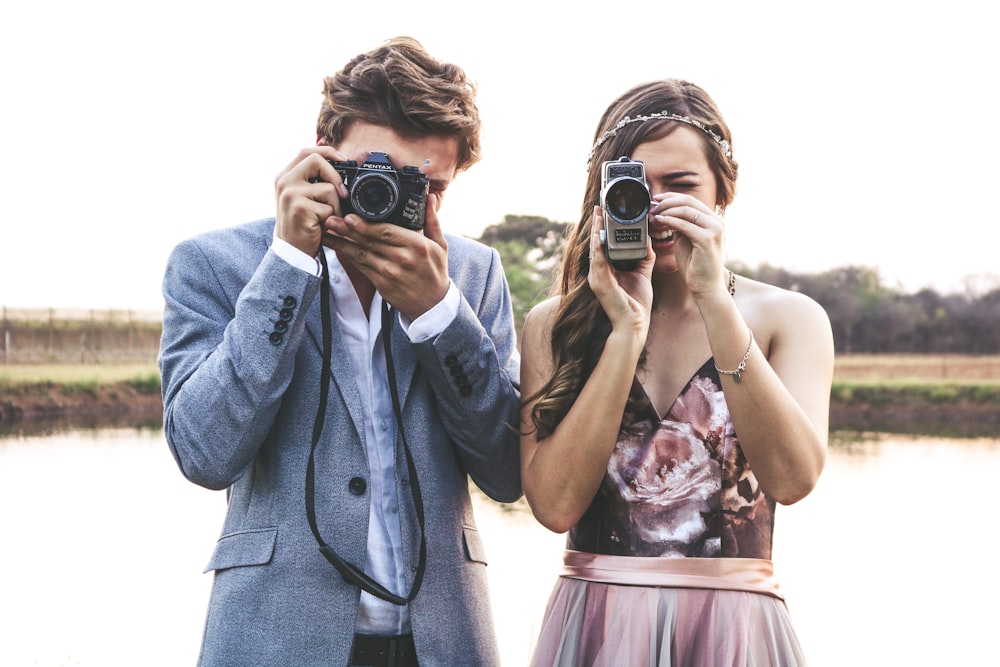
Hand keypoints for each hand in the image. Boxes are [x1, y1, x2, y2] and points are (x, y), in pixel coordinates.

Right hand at [273, 146, 349, 255]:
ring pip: (328, 188)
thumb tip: (339, 162)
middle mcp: (284, 181)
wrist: (292, 252)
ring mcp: (291, 194)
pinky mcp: (300, 208)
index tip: (344, 159)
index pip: (307, 151)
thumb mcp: (303, 198)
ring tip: (327, 218)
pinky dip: (332, 219)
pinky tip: (322, 226)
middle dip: (335, 175)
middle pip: (316, 160)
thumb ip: (314, 181)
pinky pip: (329, 207)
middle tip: (343, 193)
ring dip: (336, 206)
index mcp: (285, 176)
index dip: (327, 152)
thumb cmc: (303, 225)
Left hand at [324, 192, 449, 320]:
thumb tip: (428, 198)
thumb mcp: (440, 245)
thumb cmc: (435, 273)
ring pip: (361, 254)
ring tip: (327, 231)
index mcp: (416, 245)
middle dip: (348, 230)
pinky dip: (347, 255)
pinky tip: (336, 246)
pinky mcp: (381, 284)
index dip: (366, 224)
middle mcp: (402, 259)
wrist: (433, 305)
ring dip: (342, 242)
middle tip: (330, 219)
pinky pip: (360, 266)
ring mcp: (390, 273)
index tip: (350, 216)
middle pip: (370, 241)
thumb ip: (432, 220)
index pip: (387, 231)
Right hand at [589, 206, 653, 337]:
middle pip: (595, 244)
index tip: (605, 211)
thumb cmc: (636, 303)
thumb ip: (643, 256)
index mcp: (606, 270)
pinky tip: (599, 236)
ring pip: (594, 250)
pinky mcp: (600, 284)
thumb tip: (648, 240)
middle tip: (599, 206)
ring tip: (598, 215)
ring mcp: (597, 279)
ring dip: (596, 232)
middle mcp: (598, 273)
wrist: (635, 325)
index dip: (602, 228)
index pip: (602, 245)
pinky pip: (598, 262)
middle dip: (597, 225)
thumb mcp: (642, 274)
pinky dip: (598, 248)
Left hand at [650, 193, 726, 296]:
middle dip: (666, 202)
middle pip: (688, 201)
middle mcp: (717, 222)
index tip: (656, 199)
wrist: (705, 287)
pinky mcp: (707, 239)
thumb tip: (665, 212)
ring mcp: (714, 229)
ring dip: (666, 211)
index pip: (691, 200)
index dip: (671, 197)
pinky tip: (659, 222)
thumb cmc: (695, 266)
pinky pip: (684, 224)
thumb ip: (680, 225)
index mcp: (713, 220)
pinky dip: (669, 221)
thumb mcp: (686, 239)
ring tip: (653, 215)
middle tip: (652, 207)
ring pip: (686, 210)